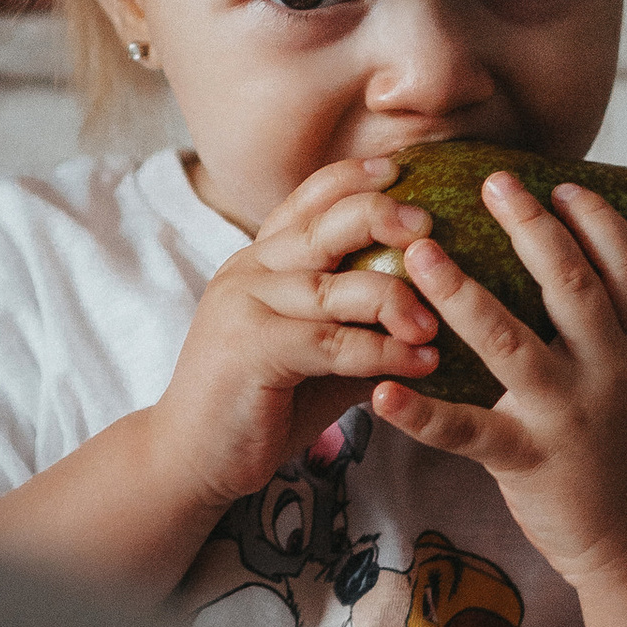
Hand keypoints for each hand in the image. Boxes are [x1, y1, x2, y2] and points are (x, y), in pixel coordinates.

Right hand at [145, 158, 446, 514]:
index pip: (307, 201)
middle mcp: (249, 272)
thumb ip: (358, 328)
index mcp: (259, 262)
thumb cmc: (259, 406)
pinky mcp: (251, 350)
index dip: (354, 178)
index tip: (402, 168)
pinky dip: (383, 352)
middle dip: (382, 217)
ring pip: (334, 286)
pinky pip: (332, 342)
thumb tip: (434, 318)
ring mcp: (245, 306)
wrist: (190, 458)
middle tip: (430, 228)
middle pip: (323, 225)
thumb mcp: (315, 357)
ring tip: (436, 324)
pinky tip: (421, 363)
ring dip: (395, 300)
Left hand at [369, 172, 626, 592]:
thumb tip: (567, 258)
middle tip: (492, 183)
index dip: (599, 222)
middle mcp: (612, 373)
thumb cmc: (626, 450)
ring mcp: (570, 417)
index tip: (561, 184)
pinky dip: (421, 413)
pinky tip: (382, 392)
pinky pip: (467, 431)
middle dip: (531, 228)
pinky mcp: (530, 461)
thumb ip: (608, 328)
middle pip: (572, 287)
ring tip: (420, 253)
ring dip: (461, 293)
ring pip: (511, 342)